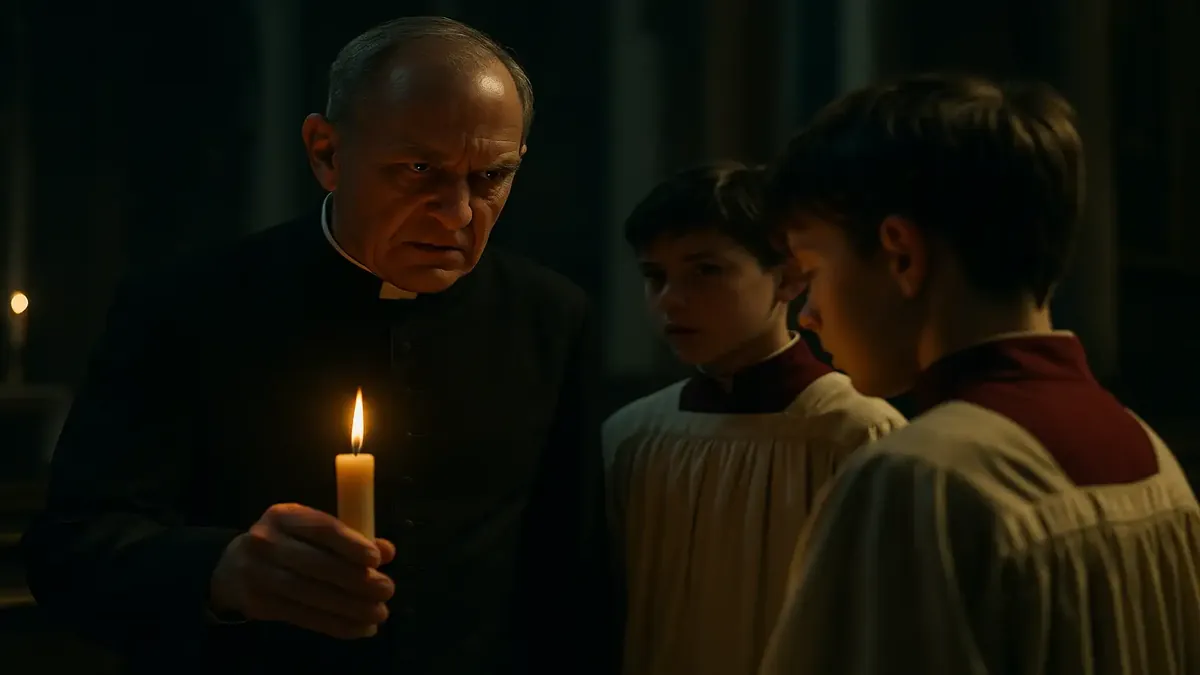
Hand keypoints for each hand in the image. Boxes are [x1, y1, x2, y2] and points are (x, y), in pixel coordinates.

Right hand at [209, 503, 395, 638]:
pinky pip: (304, 617)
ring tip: (379, 613)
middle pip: (317, 564)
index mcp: (284, 516)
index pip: (321, 528)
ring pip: (311, 594)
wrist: (232, 568)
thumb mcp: (311, 531)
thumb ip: (349, 539)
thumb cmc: (286, 543)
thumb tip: (387, 552)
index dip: (350, 544)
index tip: (376, 558)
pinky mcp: (260, 605)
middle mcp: (266, 542)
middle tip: (387, 589)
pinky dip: (336, 625)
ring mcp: (259, 575)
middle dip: (357, 580)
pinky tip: (360, 628)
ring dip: (351, 607)